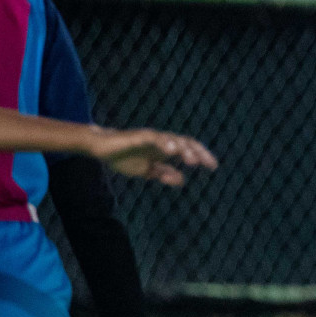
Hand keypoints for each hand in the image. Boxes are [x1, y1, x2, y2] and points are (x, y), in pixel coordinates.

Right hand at [87, 128, 217, 185]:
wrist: (102, 149)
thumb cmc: (124, 157)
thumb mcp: (146, 171)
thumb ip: (163, 174)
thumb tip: (182, 180)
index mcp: (165, 148)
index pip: (188, 149)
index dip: (201, 156)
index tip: (213, 166)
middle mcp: (162, 140)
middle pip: (185, 142)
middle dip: (198, 153)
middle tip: (208, 164)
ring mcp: (151, 137)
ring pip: (172, 139)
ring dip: (183, 149)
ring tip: (192, 160)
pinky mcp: (138, 136)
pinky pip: (153, 137)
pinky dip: (164, 142)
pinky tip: (171, 150)